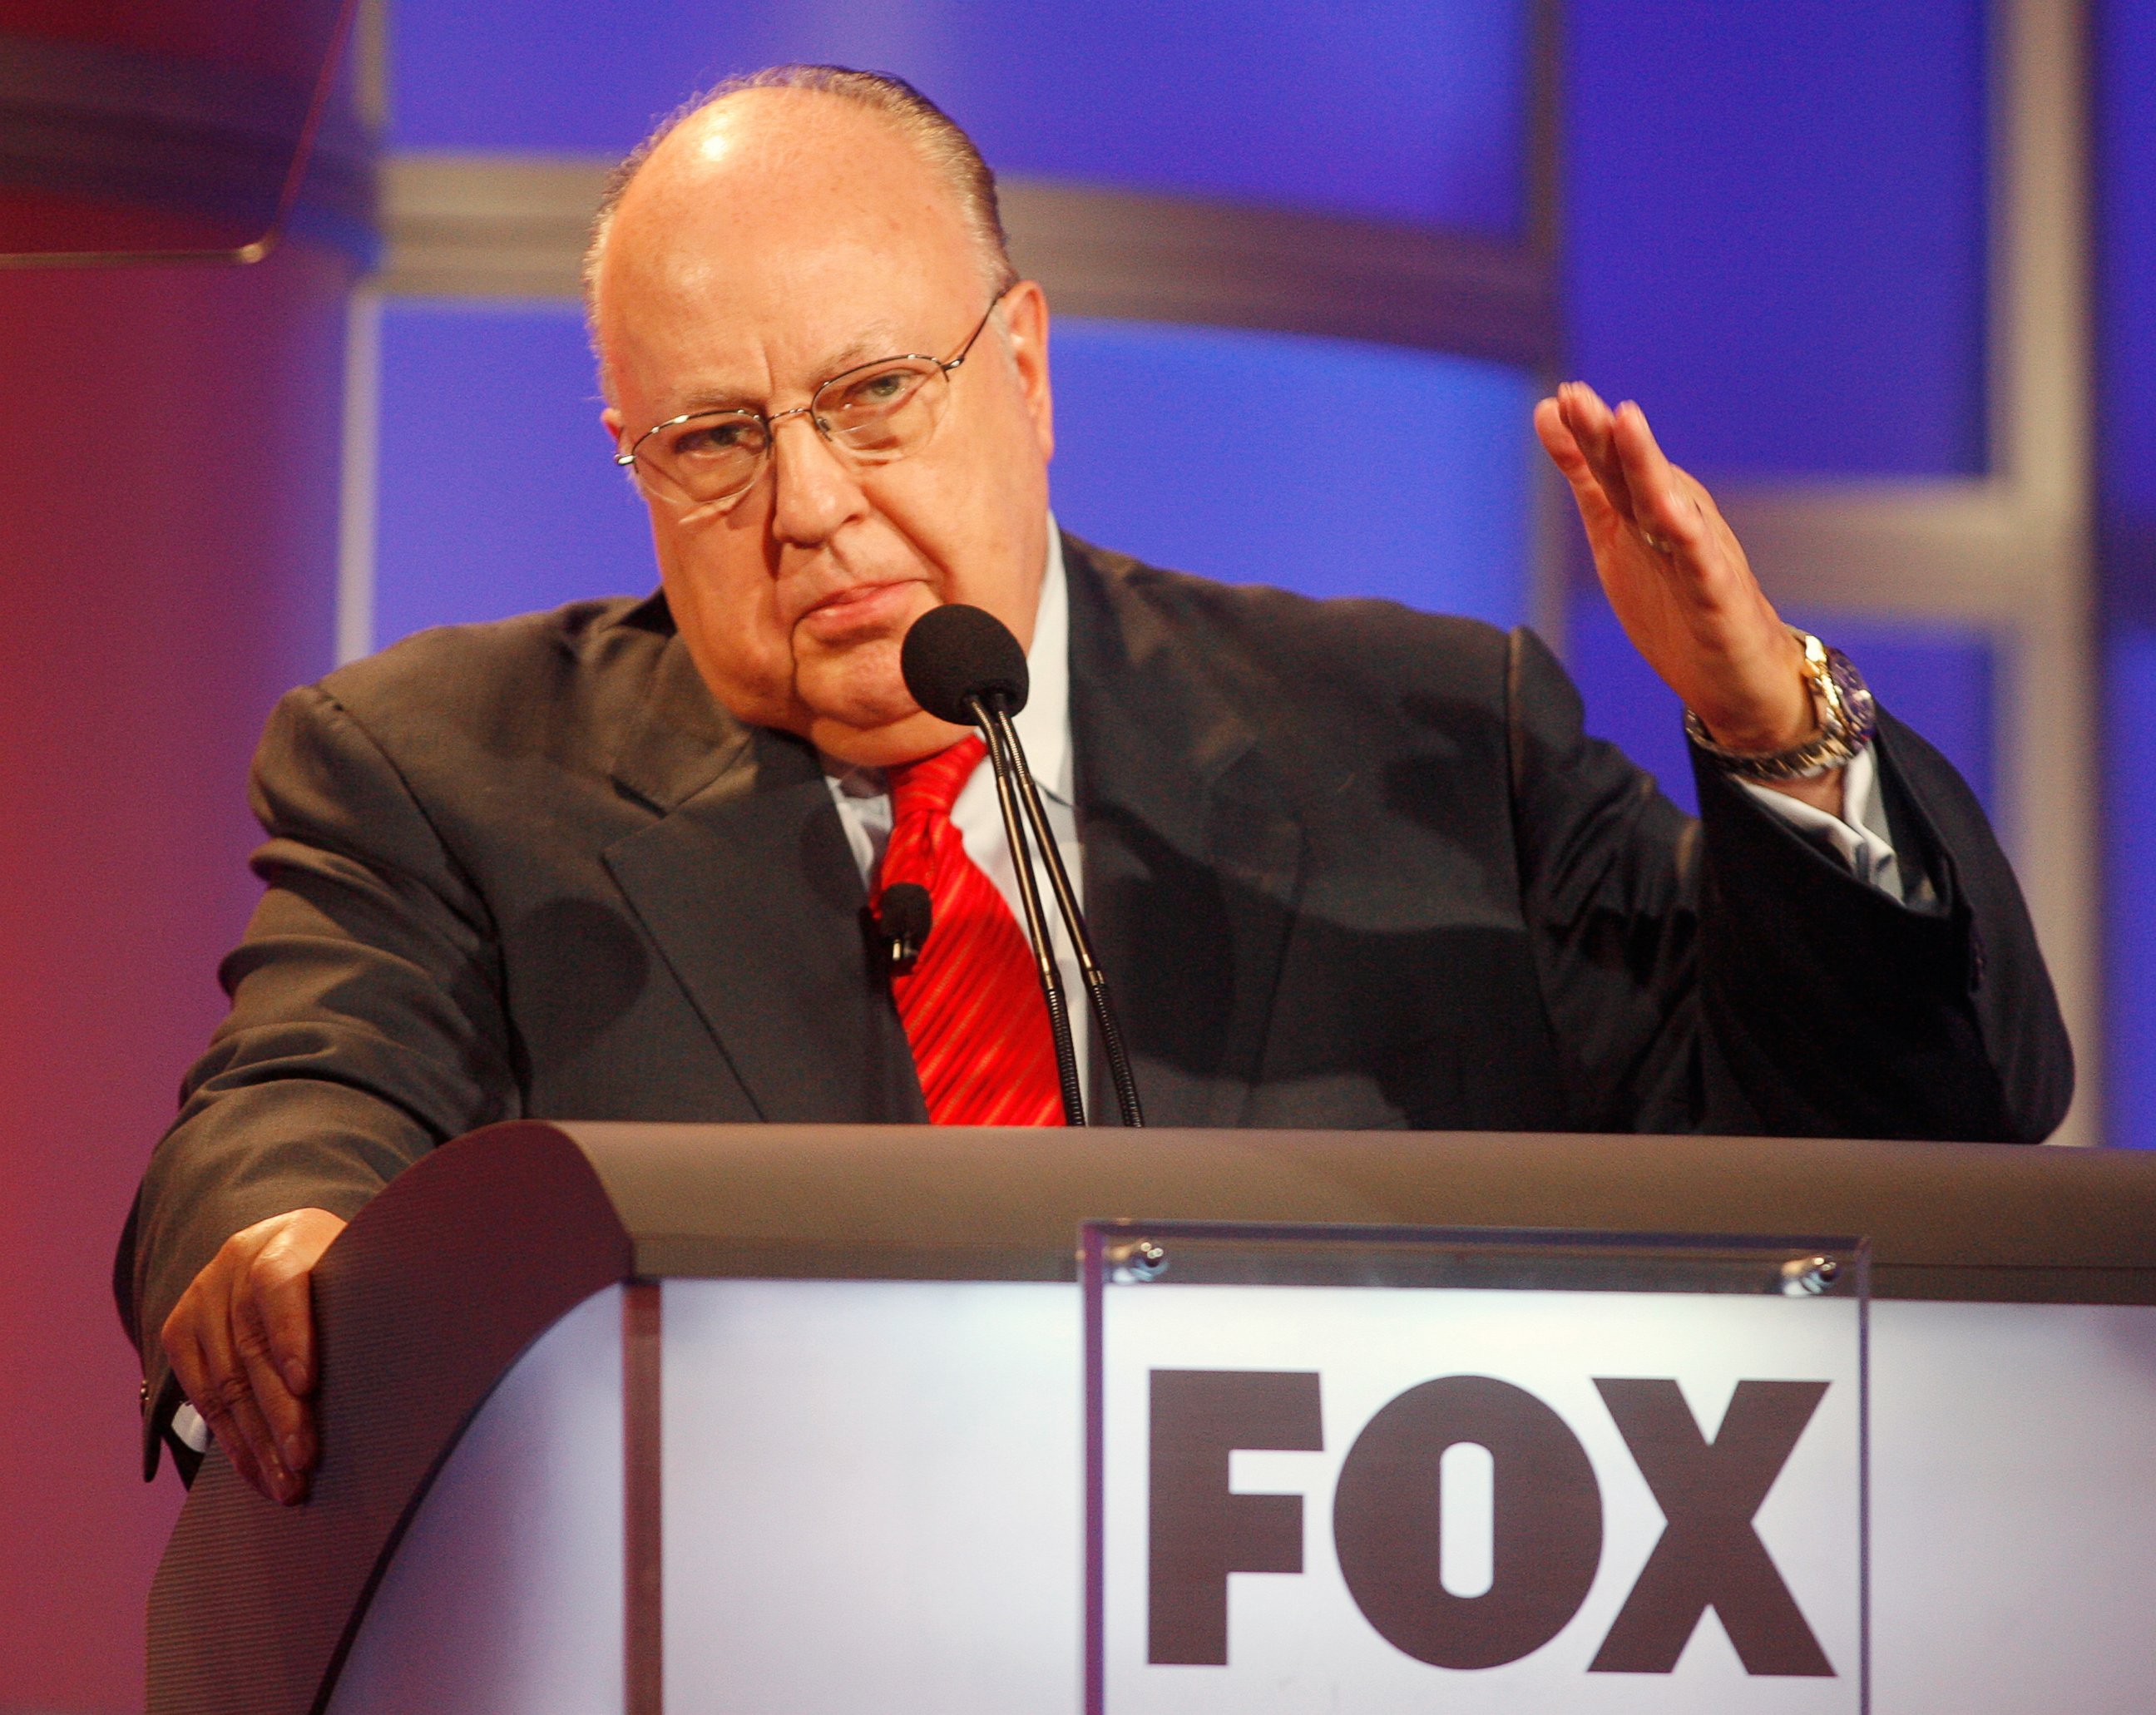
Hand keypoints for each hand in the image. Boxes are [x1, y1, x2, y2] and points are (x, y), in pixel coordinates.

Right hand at [161, 1208, 346, 1504]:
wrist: (277, 1246)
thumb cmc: (340, 1268)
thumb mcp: (360, 1266)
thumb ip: (375, 1298)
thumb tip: (425, 1352)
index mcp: (288, 1239)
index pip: (280, 1284)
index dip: (292, 1335)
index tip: (307, 1384)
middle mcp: (235, 1263)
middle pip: (252, 1347)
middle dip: (279, 1414)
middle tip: (305, 1463)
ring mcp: (201, 1297)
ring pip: (224, 1381)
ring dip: (256, 1442)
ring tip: (286, 1485)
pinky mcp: (179, 1331)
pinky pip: (201, 1395)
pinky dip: (232, 1439)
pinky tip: (256, 1470)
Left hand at [1535, 383, 1842, 813]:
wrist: (1737, 673)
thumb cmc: (1675, 601)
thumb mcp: (1616, 532)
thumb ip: (1586, 475)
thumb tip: (1547, 413)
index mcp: (1646, 506)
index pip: (1610, 465)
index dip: (1584, 432)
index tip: (1556, 398)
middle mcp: (1675, 519)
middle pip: (1635, 474)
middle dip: (1607, 435)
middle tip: (1578, 398)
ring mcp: (1699, 554)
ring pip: (1668, 503)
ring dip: (1647, 463)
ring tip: (1626, 423)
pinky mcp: (1718, 594)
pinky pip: (1702, 561)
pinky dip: (1687, 534)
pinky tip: (1671, 509)